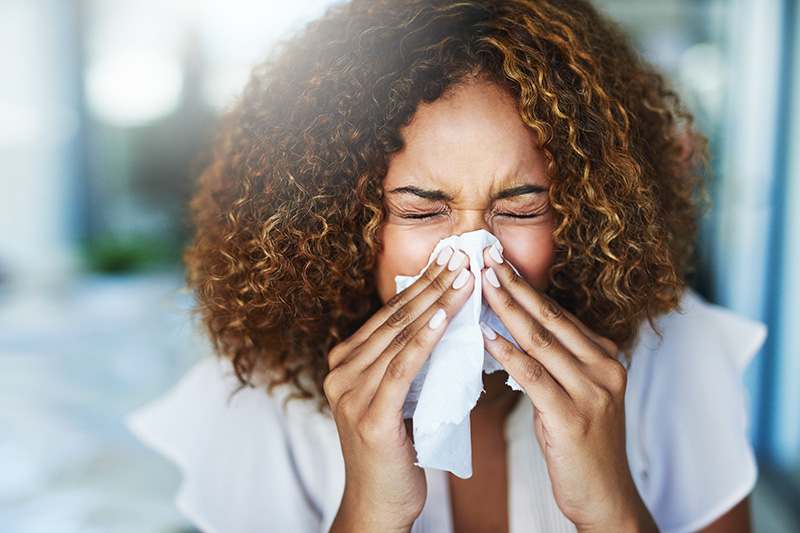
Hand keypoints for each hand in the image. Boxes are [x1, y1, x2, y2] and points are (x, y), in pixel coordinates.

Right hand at [325, 248, 473, 532]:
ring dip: (436, 303)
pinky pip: (402, 367)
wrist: (379, 504)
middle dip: (431, 284)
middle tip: (461, 256)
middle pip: (394, 319)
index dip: (420, 284)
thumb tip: (441, 321)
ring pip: (400, 336)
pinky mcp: (369, 415)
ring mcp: (350, 393)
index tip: (449, 259)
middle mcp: (340, 372)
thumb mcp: (397, 397)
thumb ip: (405, 362)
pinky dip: (425, 339)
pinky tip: (445, 317)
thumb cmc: (394, 450)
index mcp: (344, 363)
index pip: (389, 315)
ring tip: (463, 277)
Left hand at [479, 245, 656, 531]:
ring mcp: (592, 391)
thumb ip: (553, 362)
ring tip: (481, 282)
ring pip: (541, 340)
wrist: (606, 497)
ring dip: (507, 308)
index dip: (527, 286)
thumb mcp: (573, 394)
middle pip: (550, 318)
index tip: (499, 262)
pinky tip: (485, 335)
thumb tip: (512, 329)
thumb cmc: (581, 445)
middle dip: (515, 285)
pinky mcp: (573, 416)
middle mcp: (604, 367)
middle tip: (486, 256)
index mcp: (605, 357)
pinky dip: (508, 352)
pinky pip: (534, 376)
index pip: (559, 313)